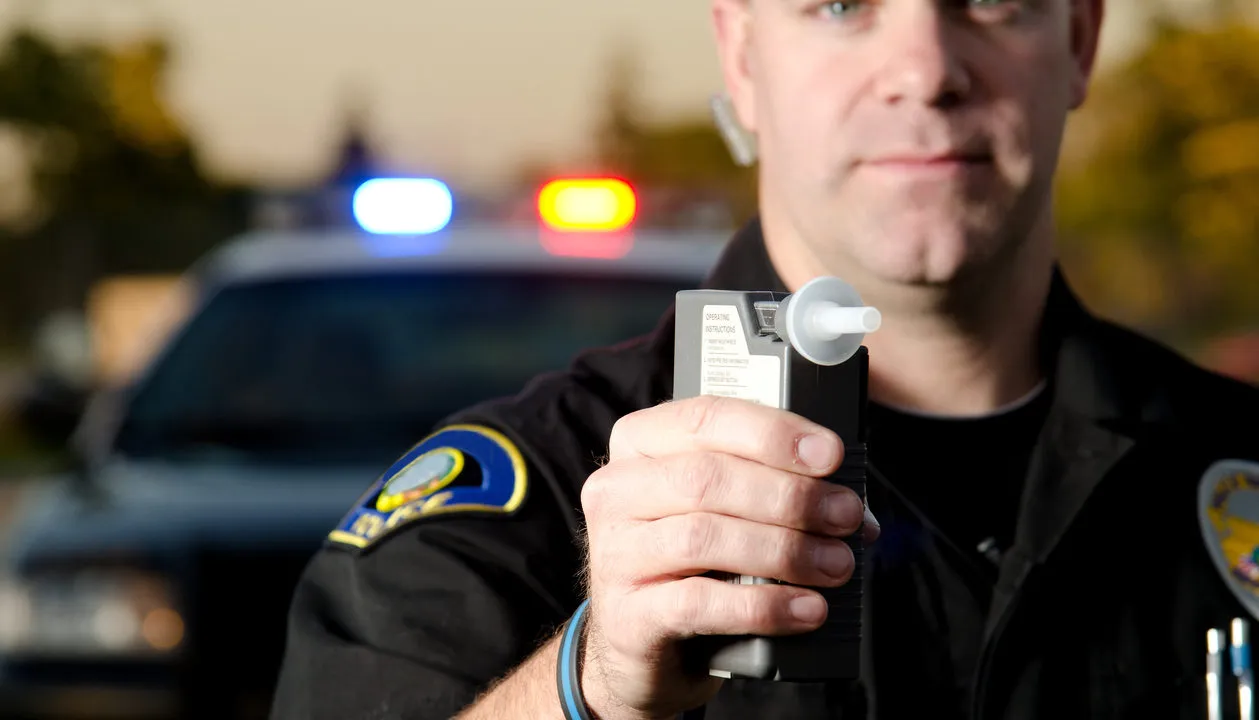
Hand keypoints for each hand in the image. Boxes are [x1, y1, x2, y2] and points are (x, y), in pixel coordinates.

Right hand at [577, 396, 876, 719]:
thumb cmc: (690, 562)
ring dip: (784, 550)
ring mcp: (613, 554)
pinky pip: (699, 604)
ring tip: (836, 564)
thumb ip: (773, 488)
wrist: (642, 649)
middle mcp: (616, 491)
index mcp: (639, 444)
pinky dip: (764, 606)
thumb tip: (851, 503)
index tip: (830, 454)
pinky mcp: (627, 615)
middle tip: (845, 515)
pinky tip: (806, 608)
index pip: (704, 419)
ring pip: (703, 538)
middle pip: (707, 478)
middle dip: (790, 495)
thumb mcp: (720, 510)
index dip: (772, 433)